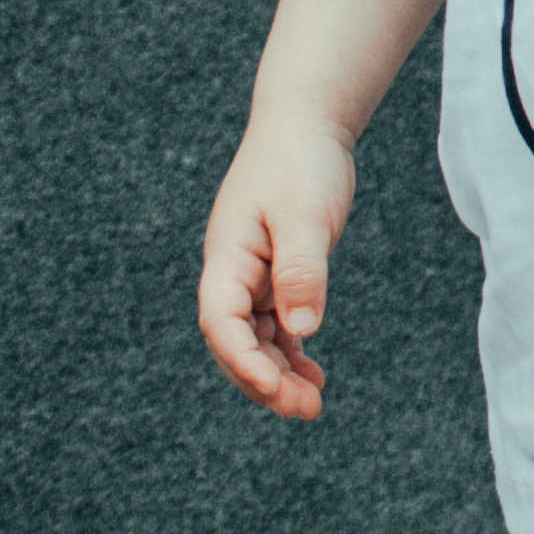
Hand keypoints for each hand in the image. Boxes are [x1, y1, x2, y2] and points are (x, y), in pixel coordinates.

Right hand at [196, 110, 357, 415]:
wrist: (304, 124)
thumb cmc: (300, 161)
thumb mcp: (305, 214)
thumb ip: (302, 269)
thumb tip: (302, 326)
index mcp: (227, 256)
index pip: (220, 321)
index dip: (243, 361)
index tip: (275, 389)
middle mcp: (231, 271)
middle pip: (234, 341)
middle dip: (263, 380)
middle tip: (304, 409)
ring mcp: (250, 275)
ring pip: (254, 338)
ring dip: (278, 372)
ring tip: (311, 403)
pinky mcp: (274, 273)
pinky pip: (274, 324)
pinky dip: (290, 351)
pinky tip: (312, 372)